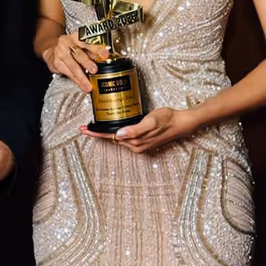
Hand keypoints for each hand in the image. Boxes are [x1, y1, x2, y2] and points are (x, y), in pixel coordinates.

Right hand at [41, 33, 109, 92]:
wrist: (51, 50)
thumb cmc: (70, 48)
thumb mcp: (80, 45)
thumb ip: (91, 51)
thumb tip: (104, 59)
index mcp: (76, 36)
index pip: (88, 41)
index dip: (97, 48)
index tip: (105, 55)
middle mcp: (67, 43)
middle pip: (78, 53)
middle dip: (87, 62)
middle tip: (94, 70)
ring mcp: (60, 53)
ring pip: (73, 66)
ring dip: (82, 77)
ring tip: (88, 85)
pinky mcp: (56, 63)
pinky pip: (68, 73)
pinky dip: (76, 81)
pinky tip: (82, 85)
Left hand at [80, 108, 196, 153]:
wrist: (181, 123)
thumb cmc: (167, 119)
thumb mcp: (151, 121)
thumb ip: (135, 130)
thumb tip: (119, 135)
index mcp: (135, 142)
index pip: (110, 138)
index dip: (96, 134)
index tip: (84, 130)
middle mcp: (135, 145)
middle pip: (112, 139)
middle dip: (98, 133)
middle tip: (85, 127)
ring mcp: (139, 144)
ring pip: (118, 138)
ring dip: (106, 133)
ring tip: (95, 126)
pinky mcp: (142, 141)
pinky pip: (125, 137)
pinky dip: (116, 132)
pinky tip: (112, 127)